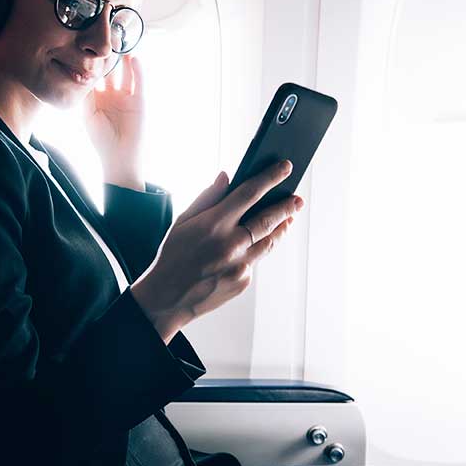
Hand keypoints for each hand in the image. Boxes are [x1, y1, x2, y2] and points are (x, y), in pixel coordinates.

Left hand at [84, 55, 145, 188]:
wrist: (120, 157)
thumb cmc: (101, 140)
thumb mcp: (88, 115)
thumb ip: (85, 95)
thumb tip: (81, 74)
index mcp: (97, 99)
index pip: (94, 77)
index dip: (92, 64)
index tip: (86, 47)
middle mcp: (111, 95)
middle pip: (110, 72)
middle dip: (107, 58)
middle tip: (104, 39)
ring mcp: (126, 97)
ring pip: (125, 73)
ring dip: (123, 60)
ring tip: (120, 43)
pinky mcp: (139, 100)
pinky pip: (139, 82)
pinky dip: (137, 70)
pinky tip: (133, 58)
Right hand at [130, 160, 303, 340]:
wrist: (168, 297)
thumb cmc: (173, 255)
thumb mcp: (182, 221)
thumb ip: (207, 197)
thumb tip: (226, 176)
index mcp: (214, 224)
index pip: (249, 193)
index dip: (270, 177)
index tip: (285, 168)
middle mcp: (230, 244)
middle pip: (268, 219)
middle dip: (286, 206)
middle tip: (297, 199)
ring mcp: (239, 265)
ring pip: (269, 242)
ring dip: (281, 228)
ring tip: (288, 218)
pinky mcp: (243, 281)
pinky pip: (256, 261)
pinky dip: (258, 250)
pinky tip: (259, 243)